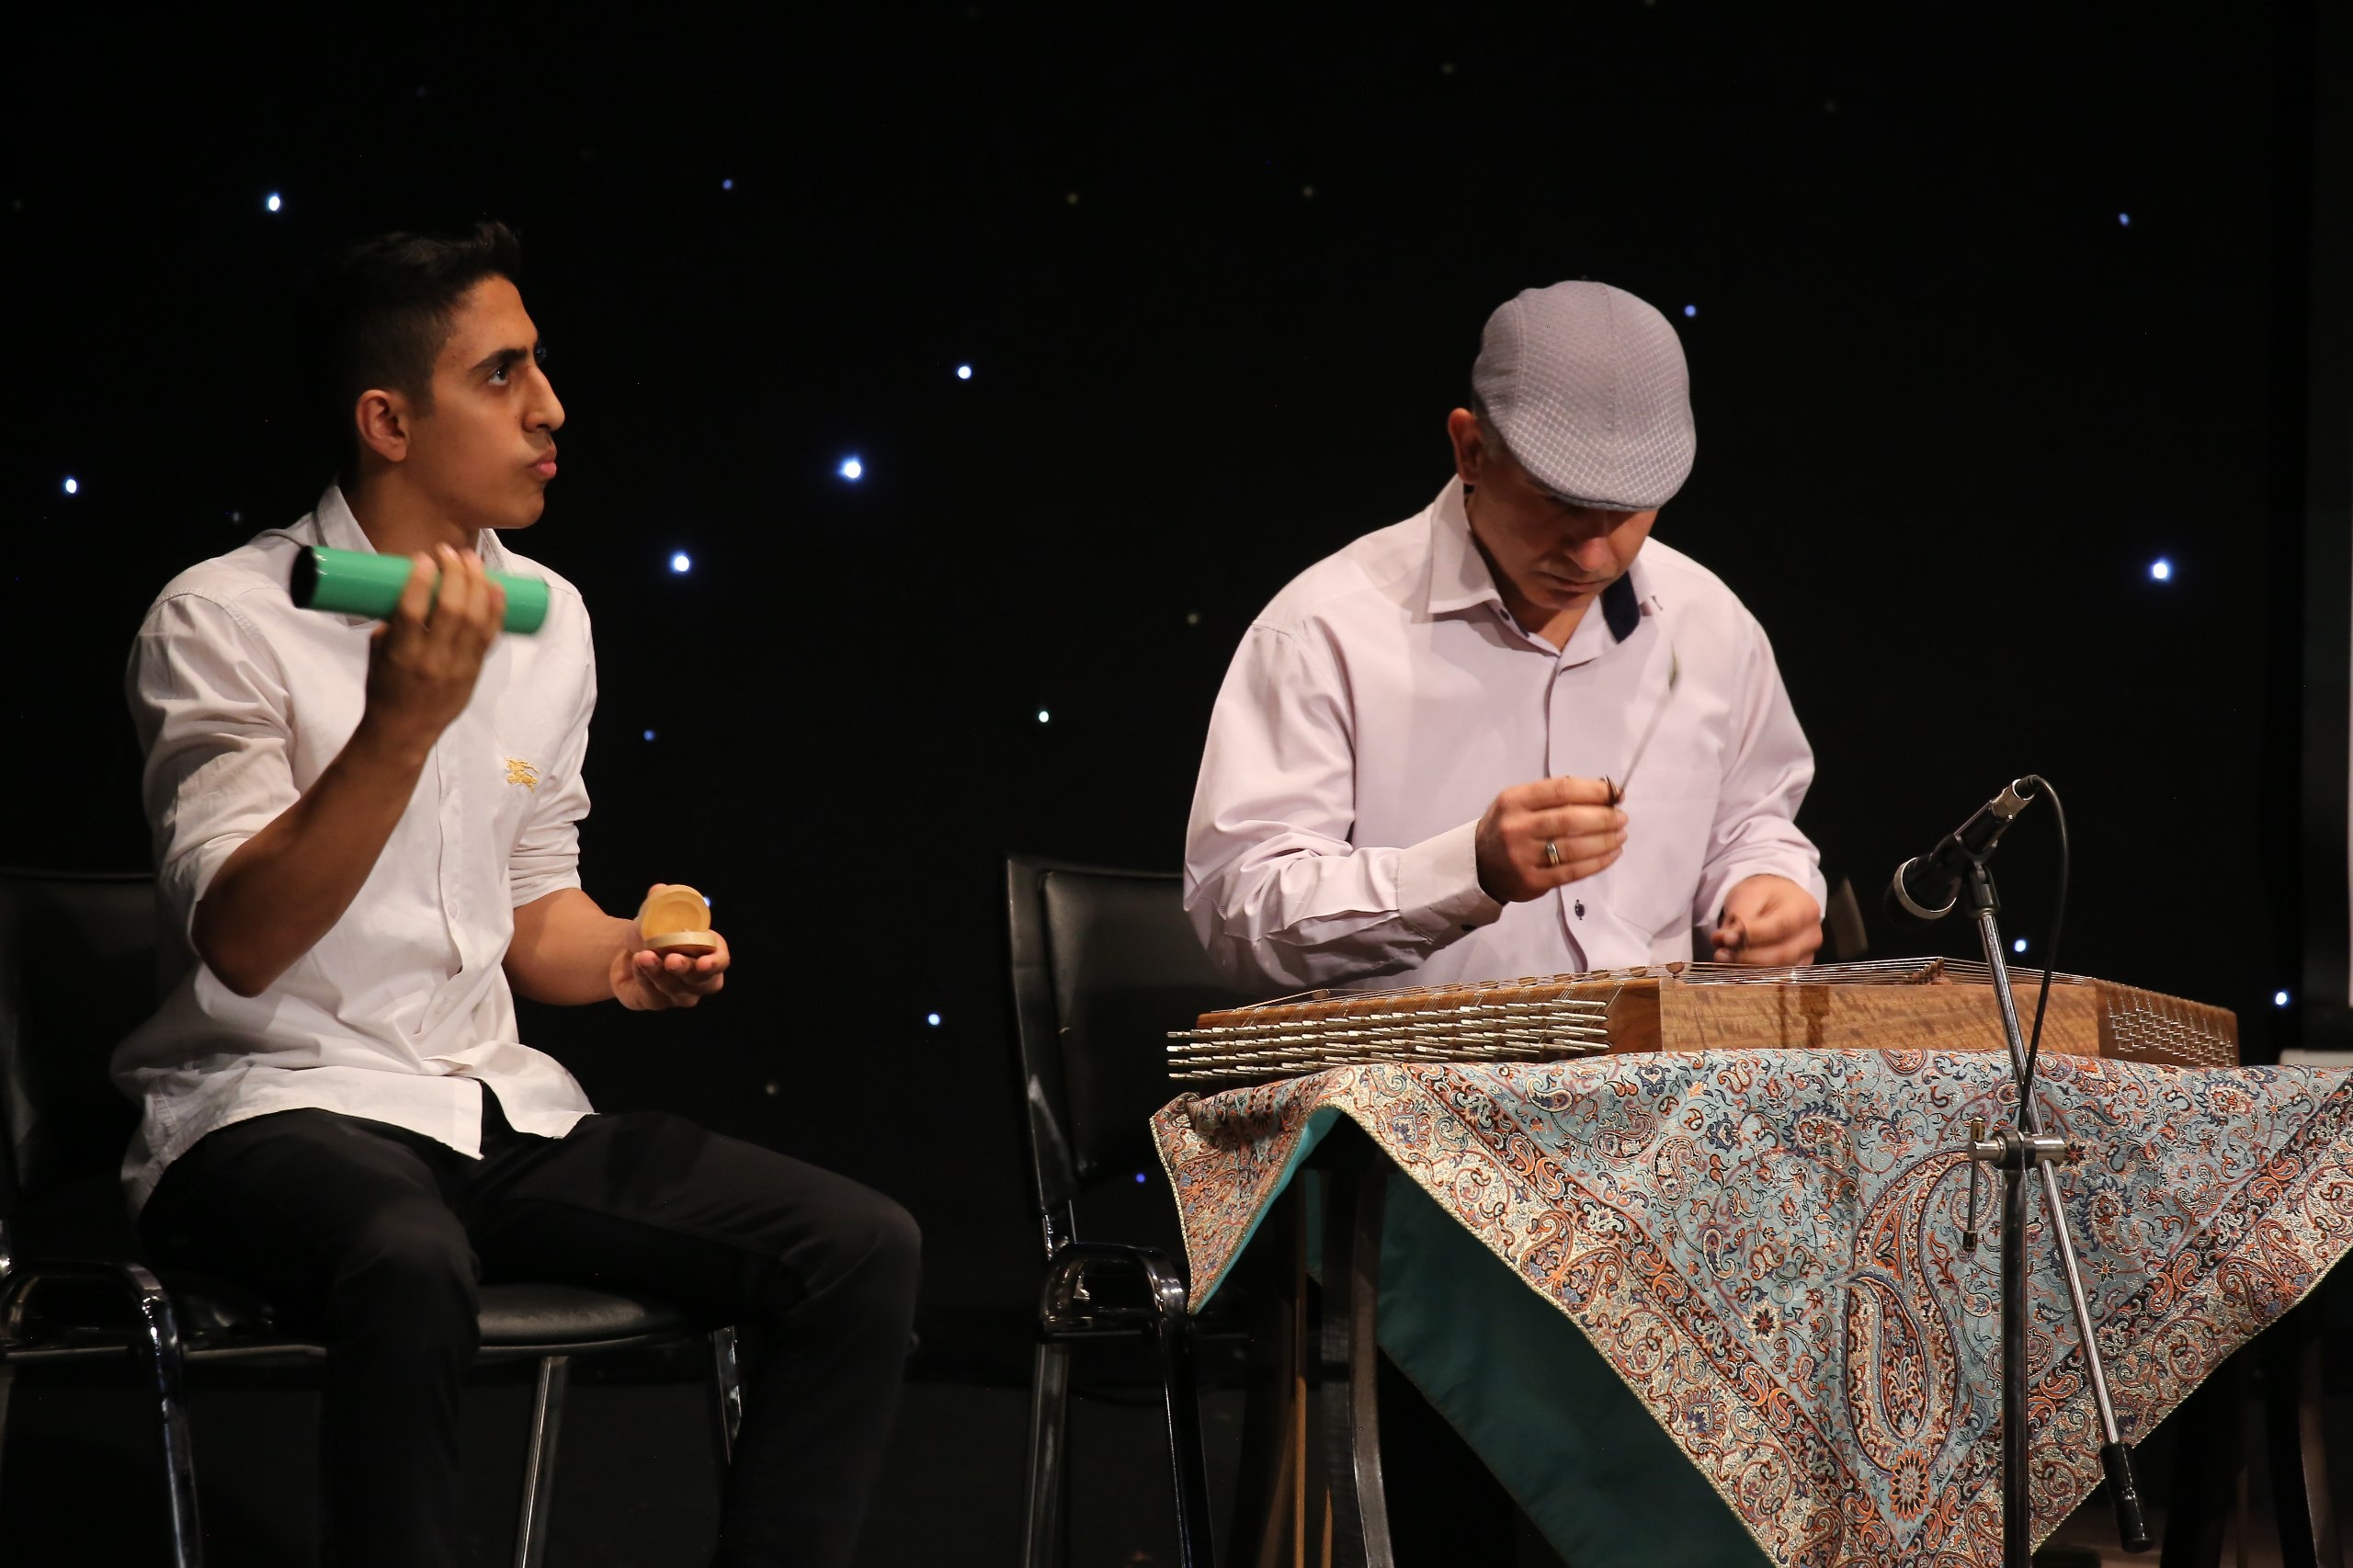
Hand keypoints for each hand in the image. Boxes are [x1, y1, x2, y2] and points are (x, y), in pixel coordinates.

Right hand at [358, 546, 505, 756]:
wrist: (404, 730)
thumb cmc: (384, 687)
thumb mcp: (378, 653)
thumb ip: (394, 622)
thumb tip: (412, 587)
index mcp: (401, 655)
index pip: (412, 612)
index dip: (420, 581)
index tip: (425, 557)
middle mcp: (432, 660)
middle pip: (451, 610)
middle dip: (455, 574)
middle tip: (453, 552)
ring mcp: (457, 667)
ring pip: (475, 619)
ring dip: (477, 584)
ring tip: (474, 560)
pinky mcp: (475, 671)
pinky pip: (490, 636)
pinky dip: (496, 609)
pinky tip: (496, 587)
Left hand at [610, 885, 729, 1009]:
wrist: (627, 951)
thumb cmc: (653, 932)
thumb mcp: (655, 916)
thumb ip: (659, 904)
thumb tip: (659, 890)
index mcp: (710, 952)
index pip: (721, 960)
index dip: (715, 962)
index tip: (703, 961)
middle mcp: (701, 979)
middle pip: (704, 982)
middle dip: (687, 970)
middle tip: (672, 959)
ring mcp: (680, 995)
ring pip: (676, 989)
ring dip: (659, 972)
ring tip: (644, 955)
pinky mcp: (657, 1003)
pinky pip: (653, 995)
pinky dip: (643, 977)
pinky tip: (636, 962)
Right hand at [1474, 776, 1626, 903]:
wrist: (1479, 864)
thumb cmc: (1508, 826)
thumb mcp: (1520, 802)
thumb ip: (1554, 796)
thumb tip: (1603, 793)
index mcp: (1515, 800)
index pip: (1561, 790)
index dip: (1594, 791)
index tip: (1615, 793)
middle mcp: (1516, 827)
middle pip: (1569, 819)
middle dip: (1603, 817)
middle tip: (1622, 818)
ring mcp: (1523, 856)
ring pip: (1573, 848)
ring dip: (1604, 841)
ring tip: (1620, 836)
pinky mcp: (1532, 881)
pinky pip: (1572, 872)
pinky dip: (1597, 863)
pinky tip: (1611, 855)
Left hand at [1711, 875, 1822, 965]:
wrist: (1777, 899)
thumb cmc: (1764, 895)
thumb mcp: (1748, 895)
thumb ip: (1738, 917)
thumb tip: (1725, 940)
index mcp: (1805, 909)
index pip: (1781, 927)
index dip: (1753, 936)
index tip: (1728, 938)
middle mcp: (1812, 935)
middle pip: (1782, 954)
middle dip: (1747, 957)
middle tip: (1721, 953)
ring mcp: (1808, 954)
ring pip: (1778, 970)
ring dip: (1747, 968)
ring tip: (1724, 958)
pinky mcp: (1797, 968)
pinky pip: (1776, 977)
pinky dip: (1753, 975)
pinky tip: (1735, 967)